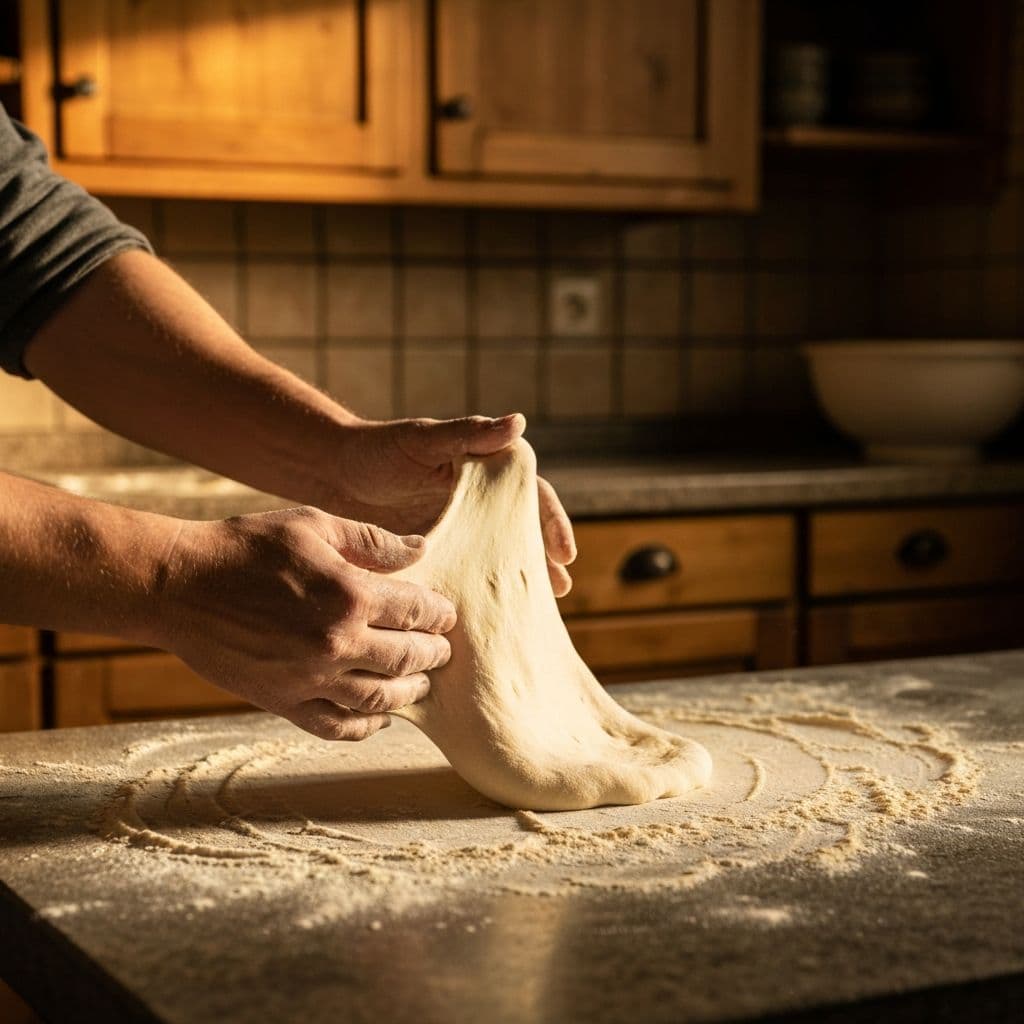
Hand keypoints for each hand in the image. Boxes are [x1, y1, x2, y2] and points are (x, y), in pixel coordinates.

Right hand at [153, 507, 455, 739]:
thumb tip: (421, 549)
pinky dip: (365, 726)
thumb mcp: (313, 525)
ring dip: (409, 691)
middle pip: (406, 657)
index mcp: (349, 594)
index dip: (438, 613)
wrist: (178, 586)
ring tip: (421, 683)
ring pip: (379, 698)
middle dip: (433, 654)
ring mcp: (309, 677)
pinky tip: (379, 717)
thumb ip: (371, 540)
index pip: (415, 611)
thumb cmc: (246, 546)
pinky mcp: (282, 701)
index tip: (446, 615)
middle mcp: (336, 642)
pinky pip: (336, 725)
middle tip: (442, 651)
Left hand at [325, 413, 577, 595]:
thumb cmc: (380, 449)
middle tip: (561, 587)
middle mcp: (478, 509)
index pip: (531, 497)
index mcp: (485, 475)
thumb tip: (519, 422)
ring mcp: (457, 538)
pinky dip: (477, 599)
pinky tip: (485, 622)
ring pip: (497, 562)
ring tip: (534, 611)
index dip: (552, 523)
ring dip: (518, 584)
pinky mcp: (434, 562)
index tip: (565, 552)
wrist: (332, 476)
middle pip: (523, 535)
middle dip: (544, 562)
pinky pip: (462, 581)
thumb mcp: (424, 439)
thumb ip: (468, 433)